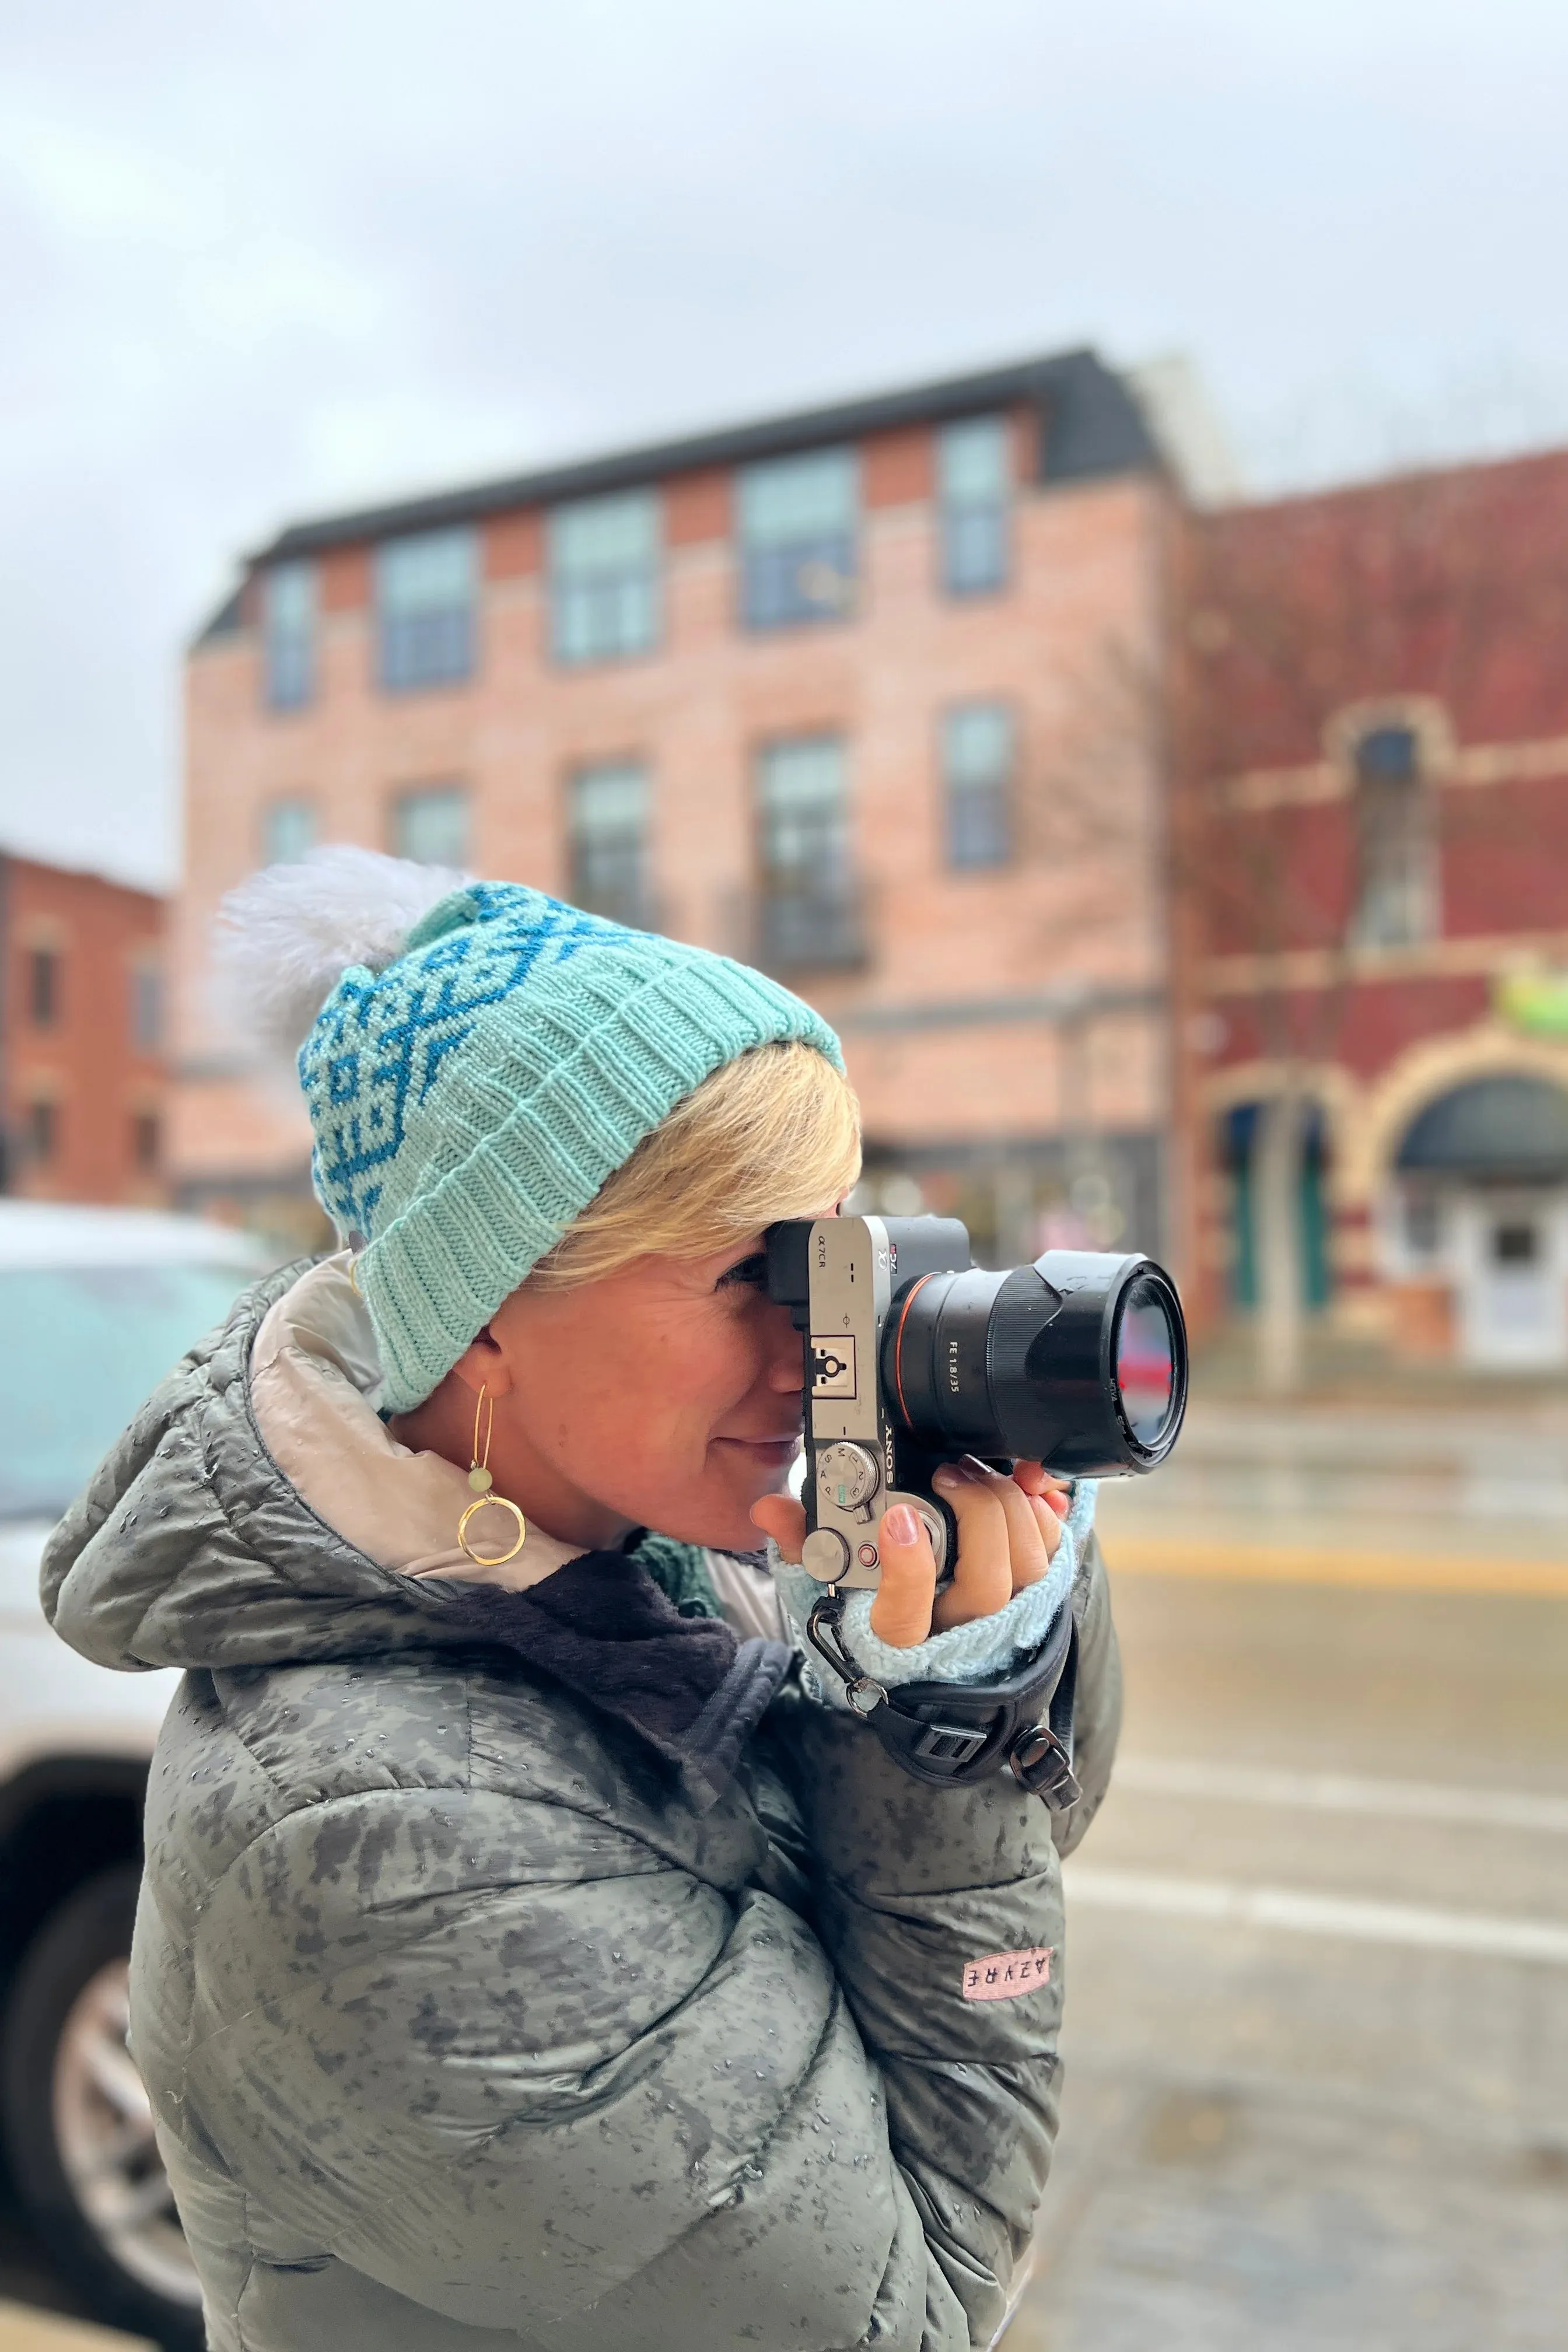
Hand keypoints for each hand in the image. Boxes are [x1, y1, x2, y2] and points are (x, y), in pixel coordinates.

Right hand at [751, 1458, 1069, 1647]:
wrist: (941, 1660)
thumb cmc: (882, 1613)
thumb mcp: (832, 1585)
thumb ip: (805, 1546)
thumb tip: (771, 1509)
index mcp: (899, 1640)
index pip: (907, 1617)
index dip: (908, 1567)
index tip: (897, 1517)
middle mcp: (959, 1636)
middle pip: (986, 1584)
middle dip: (975, 1515)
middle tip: (947, 1472)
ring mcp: (1007, 1622)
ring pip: (1029, 1567)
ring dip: (1008, 1507)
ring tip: (974, 1473)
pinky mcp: (1039, 1597)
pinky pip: (1055, 1553)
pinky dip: (1044, 1512)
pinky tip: (1019, 1485)